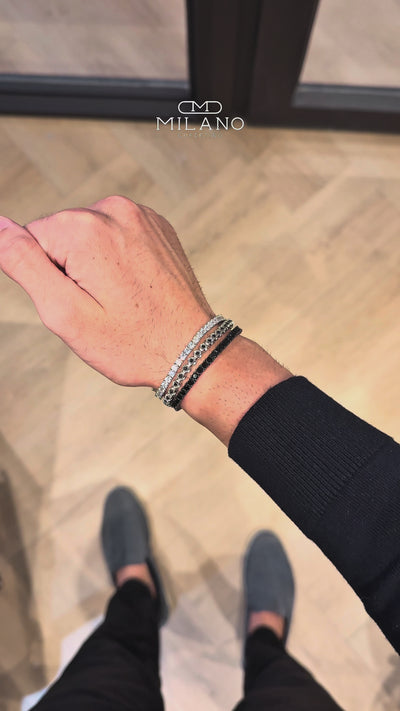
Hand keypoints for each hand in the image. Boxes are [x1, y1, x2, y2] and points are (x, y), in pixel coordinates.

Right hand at [0, 196, 214, 387]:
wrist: (192, 350)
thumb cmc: (130, 342)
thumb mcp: (65, 313)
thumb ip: (23, 263)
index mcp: (85, 229)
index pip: (31, 240)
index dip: (48, 278)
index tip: (80, 301)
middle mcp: (114, 210)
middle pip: (61, 235)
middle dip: (71, 270)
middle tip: (102, 306)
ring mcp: (141, 214)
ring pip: (88, 235)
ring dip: (94, 265)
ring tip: (121, 298)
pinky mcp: (157, 225)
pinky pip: (117, 236)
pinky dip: (118, 258)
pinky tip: (135, 286)